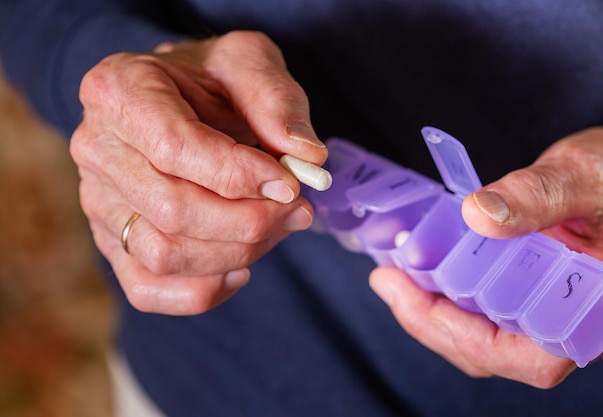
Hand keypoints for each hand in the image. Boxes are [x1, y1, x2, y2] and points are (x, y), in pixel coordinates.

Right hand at [70, 31, 326, 314]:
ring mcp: (99, 202)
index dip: (240, 175)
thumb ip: (276, 101)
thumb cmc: (213, 80)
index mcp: (119, 91)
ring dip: (237, 253)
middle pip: (173, 210)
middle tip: (299, 210)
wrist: (180, 101)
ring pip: (164, 255)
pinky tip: (241, 268)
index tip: (291, 185)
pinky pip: (149, 289)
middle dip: (250, 220)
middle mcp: (96, 149)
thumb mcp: (249, 63)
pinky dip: (204, 290)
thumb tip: (307, 157)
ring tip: (278, 229)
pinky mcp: (113, 242)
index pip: (175, 148)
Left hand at [370, 125, 602, 386]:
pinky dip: (455, 295)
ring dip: (437, 311)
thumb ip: (539, 194)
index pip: (536, 357)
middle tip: (388, 281)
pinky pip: (493, 312)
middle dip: (434, 323)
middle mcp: (580, 323)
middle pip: (499, 352)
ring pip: (491, 336)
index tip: (419, 300)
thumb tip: (478, 215)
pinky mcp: (540, 296)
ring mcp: (558, 313)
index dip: (470, 339)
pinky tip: (427, 270)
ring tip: (396, 276)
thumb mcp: (588, 174)